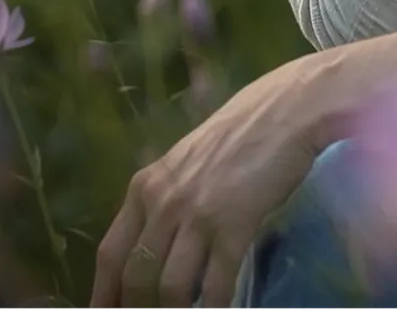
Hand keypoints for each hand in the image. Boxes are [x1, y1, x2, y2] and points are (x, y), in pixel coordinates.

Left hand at [89, 22, 396, 307]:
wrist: (291, 107)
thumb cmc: (245, 127)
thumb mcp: (190, 158)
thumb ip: (168, 194)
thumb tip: (156, 242)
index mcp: (147, 183)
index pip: (111, 253)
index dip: (105, 294)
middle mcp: (164, 199)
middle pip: (136, 278)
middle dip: (139, 309)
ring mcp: (198, 213)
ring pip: (171, 288)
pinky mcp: (234, 224)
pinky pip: (216, 285)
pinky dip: (216, 308)